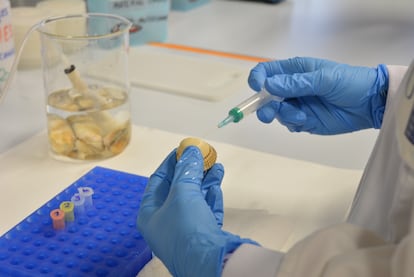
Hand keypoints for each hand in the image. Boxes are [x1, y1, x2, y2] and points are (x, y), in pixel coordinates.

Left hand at [137, 147, 255, 276]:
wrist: (211, 263)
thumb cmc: (186, 228)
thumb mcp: (182, 193)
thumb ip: (186, 170)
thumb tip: (191, 150)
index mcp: (149, 215)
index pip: (157, 182)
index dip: (169, 164)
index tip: (181, 149)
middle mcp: (165, 224)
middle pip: (177, 190)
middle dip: (190, 171)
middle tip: (201, 155)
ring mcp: (184, 232)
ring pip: (194, 200)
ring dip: (204, 182)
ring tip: (215, 165)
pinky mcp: (203, 237)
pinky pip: (205, 212)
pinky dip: (211, 197)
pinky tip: (216, 185)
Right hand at [248, 57, 388, 134]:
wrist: (370, 104)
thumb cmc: (350, 83)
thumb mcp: (324, 79)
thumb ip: (297, 83)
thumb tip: (270, 85)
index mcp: (295, 70)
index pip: (267, 72)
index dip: (258, 79)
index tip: (257, 88)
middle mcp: (292, 87)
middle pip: (266, 96)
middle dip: (263, 105)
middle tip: (268, 114)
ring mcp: (297, 105)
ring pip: (276, 112)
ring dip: (283, 115)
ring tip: (300, 117)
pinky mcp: (303, 120)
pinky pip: (288, 124)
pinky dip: (292, 124)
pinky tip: (305, 122)